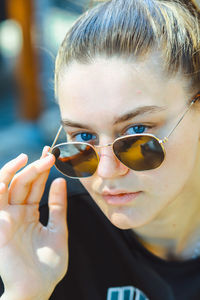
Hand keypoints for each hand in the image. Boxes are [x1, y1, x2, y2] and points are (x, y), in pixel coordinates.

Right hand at [0, 147, 67, 299]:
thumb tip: (60, 180)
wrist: (38, 288)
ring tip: (28, 158)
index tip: (52, 154)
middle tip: (50, 155)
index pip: (35, 186)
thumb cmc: (49, 264)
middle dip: (35, 167)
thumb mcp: (58, 229)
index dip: (42, 170)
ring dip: (15, 171)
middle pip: (23, 183)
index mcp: (30, 213)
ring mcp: (6, 218)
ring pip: (7, 187)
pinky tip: (4, 179)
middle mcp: (17, 213)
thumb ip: (58, 206)